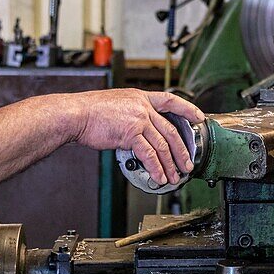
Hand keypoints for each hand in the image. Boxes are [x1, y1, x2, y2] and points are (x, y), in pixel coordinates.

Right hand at [73, 89, 205, 185]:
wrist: (76, 114)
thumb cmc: (91, 111)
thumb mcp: (118, 104)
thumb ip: (133, 115)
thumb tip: (141, 133)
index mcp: (141, 97)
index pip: (171, 100)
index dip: (187, 108)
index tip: (198, 117)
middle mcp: (143, 107)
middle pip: (171, 130)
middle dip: (182, 149)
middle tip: (187, 163)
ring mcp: (138, 119)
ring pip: (162, 144)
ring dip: (170, 163)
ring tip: (174, 176)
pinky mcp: (131, 133)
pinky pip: (149, 154)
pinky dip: (156, 168)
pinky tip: (159, 176)